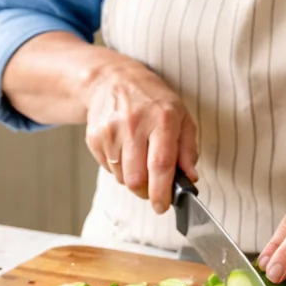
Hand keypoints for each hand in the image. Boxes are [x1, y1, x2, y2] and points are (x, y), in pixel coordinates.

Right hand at [84, 56, 197, 215]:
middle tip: (153, 188)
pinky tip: (124, 150)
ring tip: (139, 159)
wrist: (112, 79)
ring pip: (122, 178)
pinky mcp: (94, 137)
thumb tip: (191, 177)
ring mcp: (111, 131)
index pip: (160, 164)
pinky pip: (108, 169)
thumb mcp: (181, 116)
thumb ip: (188, 149)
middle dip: (146, 192)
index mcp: (162, 119)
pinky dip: (119, 168)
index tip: (163, 206)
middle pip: (137, 178)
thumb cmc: (152, 100)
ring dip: (133, 179)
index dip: (162, 191)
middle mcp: (134, 124)